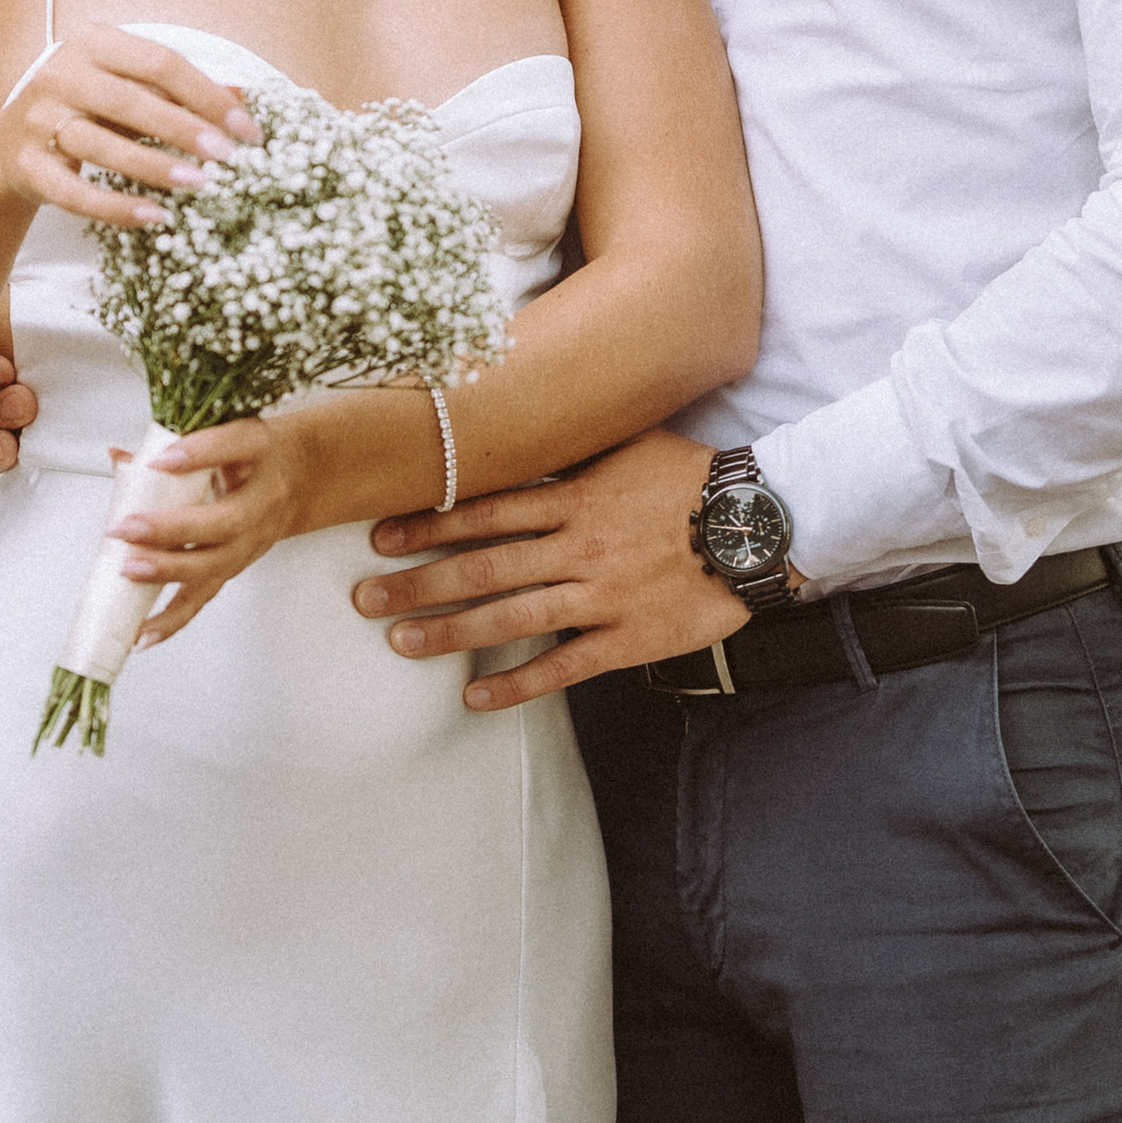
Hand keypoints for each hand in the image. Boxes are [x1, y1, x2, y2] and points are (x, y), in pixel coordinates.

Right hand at [0, 22, 260, 233]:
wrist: (9, 146)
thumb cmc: (88, 109)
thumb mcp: (129, 88)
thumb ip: (179, 91)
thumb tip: (244, 97)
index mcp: (93, 42)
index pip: (159, 62)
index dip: (207, 94)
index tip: (246, 129)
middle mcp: (60, 74)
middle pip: (130, 100)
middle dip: (184, 129)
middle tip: (228, 157)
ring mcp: (39, 120)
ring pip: (101, 144)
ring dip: (154, 166)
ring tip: (199, 184)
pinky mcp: (28, 166)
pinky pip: (75, 192)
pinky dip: (116, 207)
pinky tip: (155, 216)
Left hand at [112, 417, 307, 648]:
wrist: (294, 481)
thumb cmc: (244, 455)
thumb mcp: (219, 435)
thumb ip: (168, 444)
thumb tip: (119, 458)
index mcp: (257, 449)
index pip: (234, 446)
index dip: (199, 454)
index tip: (159, 461)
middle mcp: (261, 497)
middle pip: (224, 521)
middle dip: (172, 528)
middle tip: (127, 528)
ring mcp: (252, 538)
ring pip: (215, 564)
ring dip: (169, 570)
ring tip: (129, 570)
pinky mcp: (237, 567)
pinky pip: (205, 596)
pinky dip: (173, 619)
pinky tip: (144, 632)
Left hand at [351, 430, 749, 710]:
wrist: (757, 523)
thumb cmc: (688, 477)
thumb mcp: (626, 443)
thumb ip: (569, 448)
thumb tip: (517, 425)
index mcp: (573, 496)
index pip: (485, 511)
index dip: (427, 524)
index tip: (379, 536)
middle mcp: (578, 545)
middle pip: (482, 566)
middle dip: (416, 583)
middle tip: (363, 599)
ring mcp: (602, 594)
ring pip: (511, 616)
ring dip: (449, 632)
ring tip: (400, 644)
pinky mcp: (628, 637)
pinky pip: (563, 666)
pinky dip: (517, 684)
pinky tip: (474, 696)